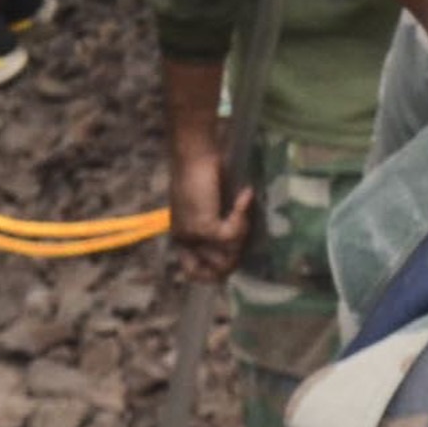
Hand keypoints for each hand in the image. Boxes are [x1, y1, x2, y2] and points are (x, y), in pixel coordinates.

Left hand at [167, 125, 255, 282]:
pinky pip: (232, 235)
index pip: (192, 271)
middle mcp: (184, 239)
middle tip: (244, 230)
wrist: (196, 152)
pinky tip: (245, 194)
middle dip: (234, 259)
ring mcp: (192, 235)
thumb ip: (221, 224)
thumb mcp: (212, 204)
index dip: (213, 273)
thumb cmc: (205, 172)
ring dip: (242, 232)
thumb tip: (240, 248)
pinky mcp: (204, 227)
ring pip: (228, 256)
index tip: (233, 256)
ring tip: (243, 206)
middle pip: (215, 272)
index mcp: (182, 235)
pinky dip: (242, 215)